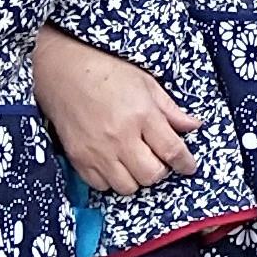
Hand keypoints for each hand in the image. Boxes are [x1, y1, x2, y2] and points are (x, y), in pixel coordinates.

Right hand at [33, 30, 198, 194]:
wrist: (63, 70)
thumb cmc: (107, 71)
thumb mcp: (146, 83)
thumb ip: (170, 109)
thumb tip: (193, 126)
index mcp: (142, 115)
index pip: (172, 151)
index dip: (185, 163)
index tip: (188, 166)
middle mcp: (121, 137)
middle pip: (151, 175)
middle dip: (161, 170)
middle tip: (158, 158)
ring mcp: (98, 151)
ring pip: (128, 187)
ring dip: (137, 178)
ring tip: (135, 161)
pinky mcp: (79, 159)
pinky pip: (101, 186)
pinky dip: (112, 180)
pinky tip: (114, 163)